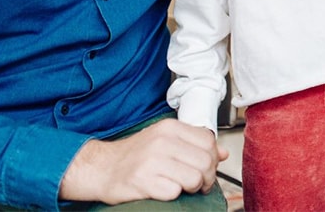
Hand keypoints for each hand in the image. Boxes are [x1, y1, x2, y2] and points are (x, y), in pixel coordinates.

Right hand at [59, 118, 228, 203]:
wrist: (101, 168)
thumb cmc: (135, 155)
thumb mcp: (165, 140)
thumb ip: (195, 144)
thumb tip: (223, 153)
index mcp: (170, 128)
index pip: (209, 141)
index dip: (213, 158)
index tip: (206, 167)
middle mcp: (162, 141)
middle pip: (205, 162)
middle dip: (206, 178)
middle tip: (198, 183)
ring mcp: (152, 161)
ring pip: (194, 178)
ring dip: (193, 188)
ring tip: (182, 187)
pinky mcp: (143, 181)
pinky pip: (174, 192)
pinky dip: (173, 195)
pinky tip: (164, 190)